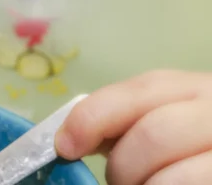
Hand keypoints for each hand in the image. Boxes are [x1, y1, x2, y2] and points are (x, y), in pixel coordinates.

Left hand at [55, 70, 211, 183]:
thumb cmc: (192, 147)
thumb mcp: (164, 121)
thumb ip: (125, 123)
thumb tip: (70, 138)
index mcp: (199, 90)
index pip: (144, 89)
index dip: (95, 116)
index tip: (66, 146)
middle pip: (154, 134)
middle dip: (123, 167)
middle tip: (120, 182)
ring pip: (173, 177)